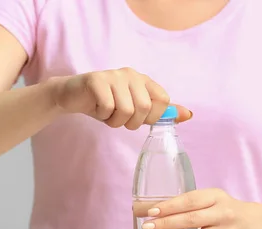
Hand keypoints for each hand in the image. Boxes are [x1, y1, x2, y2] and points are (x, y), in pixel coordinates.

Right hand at [52, 67, 191, 129]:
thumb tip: (189, 115)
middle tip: (119, 117)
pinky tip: (97, 108)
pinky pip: (109, 108)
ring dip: (115, 121)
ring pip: (127, 110)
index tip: (138, 116)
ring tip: (107, 113)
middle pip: (145, 108)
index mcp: (143, 80)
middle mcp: (131, 74)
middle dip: (132, 122)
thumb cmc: (105, 103)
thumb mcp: (136, 109)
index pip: (163, 100)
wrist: (72, 96)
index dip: (152, 116)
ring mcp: (113, 75)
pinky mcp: (96, 80)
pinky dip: (103, 116)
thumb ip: (161, 112)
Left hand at [140, 188, 260, 228]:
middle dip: (166, 224)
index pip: (190, 200)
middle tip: (147, 227)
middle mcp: (223, 214)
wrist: (256, 226)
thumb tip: (156, 212)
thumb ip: (191, 204)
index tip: (151, 212)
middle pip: (191, 219)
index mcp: (216, 197)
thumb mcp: (213, 199)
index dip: (170, 206)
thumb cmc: (226, 211)